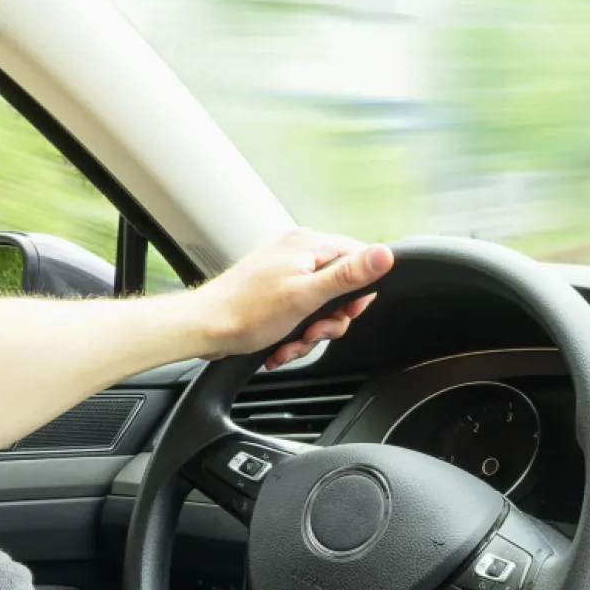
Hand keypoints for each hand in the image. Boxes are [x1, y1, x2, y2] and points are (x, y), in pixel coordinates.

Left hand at [190, 228, 393, 366]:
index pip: (358, 258)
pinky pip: (300, 311)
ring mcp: (284, 271)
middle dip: (330, 319)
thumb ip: (348, 275)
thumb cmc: (246, 312)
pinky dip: (294, 333)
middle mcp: (297, 252)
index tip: (345, 312)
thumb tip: (385, 254)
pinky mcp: (274, 291)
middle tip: (313, 331)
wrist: (205, 328)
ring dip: (310, 332)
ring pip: (320, 305)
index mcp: (307, 244)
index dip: (358, 291)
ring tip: (291, 341)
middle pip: (340, 287)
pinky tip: (280, 344)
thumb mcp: (307, 296)